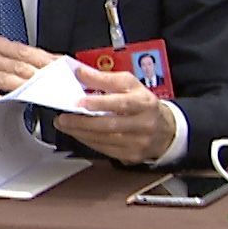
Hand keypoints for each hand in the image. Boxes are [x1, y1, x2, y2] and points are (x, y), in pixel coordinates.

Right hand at [0, 35, 55, 114]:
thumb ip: (20, 57)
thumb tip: (52, 60)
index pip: (24, 50)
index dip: (44, 59)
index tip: (59, 66)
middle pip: (20, 65)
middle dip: (41, 75)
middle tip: (58, 82)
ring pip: (10, 81)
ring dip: (30, 88)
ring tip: (45, 93)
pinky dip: (10, 101)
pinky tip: (22, 103)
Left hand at [55, 65, 175, 164]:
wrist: (164, 129)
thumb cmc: (142, 103)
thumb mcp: (129, 84)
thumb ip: (104, 78)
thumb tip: (81, 73)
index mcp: (144, 102)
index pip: (121, 103)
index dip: (99, 103)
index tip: (79, 101)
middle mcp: (144, 123)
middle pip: (110, 124)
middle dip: (82, 122)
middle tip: (63, 117)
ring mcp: (138, 142)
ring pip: (105, 139)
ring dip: (80, 132)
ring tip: (65, 124)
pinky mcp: (132, 155)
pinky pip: (105, 149)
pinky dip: (88, 141)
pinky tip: (78, 133)